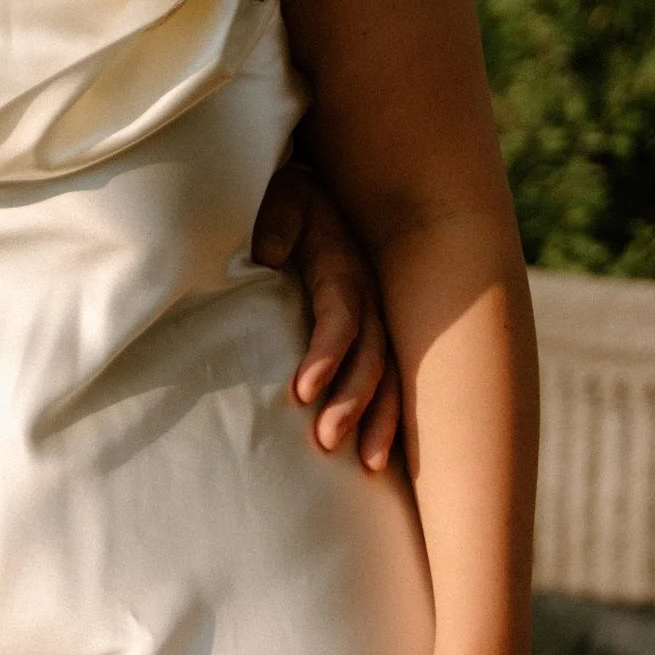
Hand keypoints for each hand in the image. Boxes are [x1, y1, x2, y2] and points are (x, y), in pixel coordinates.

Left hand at [253, 161, 398, 468]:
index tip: (302, 391)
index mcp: (343, 266)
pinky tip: (381, 458)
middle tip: (328, 441)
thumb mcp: (281, 197)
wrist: (319, 190)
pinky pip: (390, 382)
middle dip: (353, 400)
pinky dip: (389, 419)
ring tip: (364, 464)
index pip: (340, 315)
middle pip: (370, 355)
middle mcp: (369, 297)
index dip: (326, 353)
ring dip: (379, 420)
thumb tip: (264, 253)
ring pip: (389, 376)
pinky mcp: (375, 335)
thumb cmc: (288, 201)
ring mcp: (378, 318)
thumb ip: (275, 219)